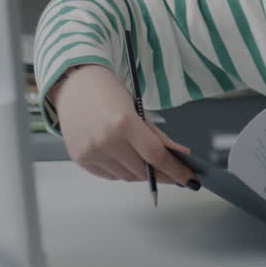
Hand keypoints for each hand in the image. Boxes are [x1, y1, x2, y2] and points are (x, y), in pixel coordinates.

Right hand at [49, 64, 197, 187]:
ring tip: (145, 161)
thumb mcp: (138, 110)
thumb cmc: (108, 93)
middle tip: (173, 172)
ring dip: (141, 173)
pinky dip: (122, 171)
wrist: (75, 86)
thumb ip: (159, 136)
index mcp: (124, 123)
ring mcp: (91, 152)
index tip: (190, 180)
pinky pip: (109, 176)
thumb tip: (181, 156)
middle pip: (143, 171)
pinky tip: (125, 159)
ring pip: (126, 177)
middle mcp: (106, 140)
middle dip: (161, 174)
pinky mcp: (80, 159)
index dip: (176, 171)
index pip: (156, 157)